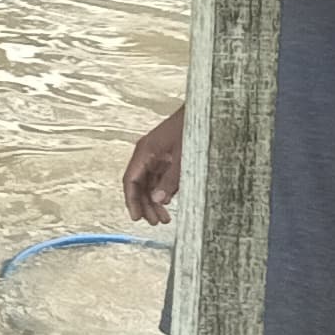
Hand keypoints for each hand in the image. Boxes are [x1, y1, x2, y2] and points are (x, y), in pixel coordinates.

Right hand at [123, 110, 184, 224]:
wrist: (203, 112)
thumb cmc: (191, 127)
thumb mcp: (182, 157)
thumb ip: (170, 180)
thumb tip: (159, 200)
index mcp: (144, 151)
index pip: (131, 180)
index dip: (132, 200)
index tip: (136, 217)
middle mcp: (147, 155)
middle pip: (139, 185)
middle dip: (145, 205)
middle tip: (155, 221)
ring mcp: (157, 157)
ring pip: (150, 184)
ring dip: (155, 201)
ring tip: (164, 217)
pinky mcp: (167, 159)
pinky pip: (160, 179)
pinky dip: (163, 192)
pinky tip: (170, 203)